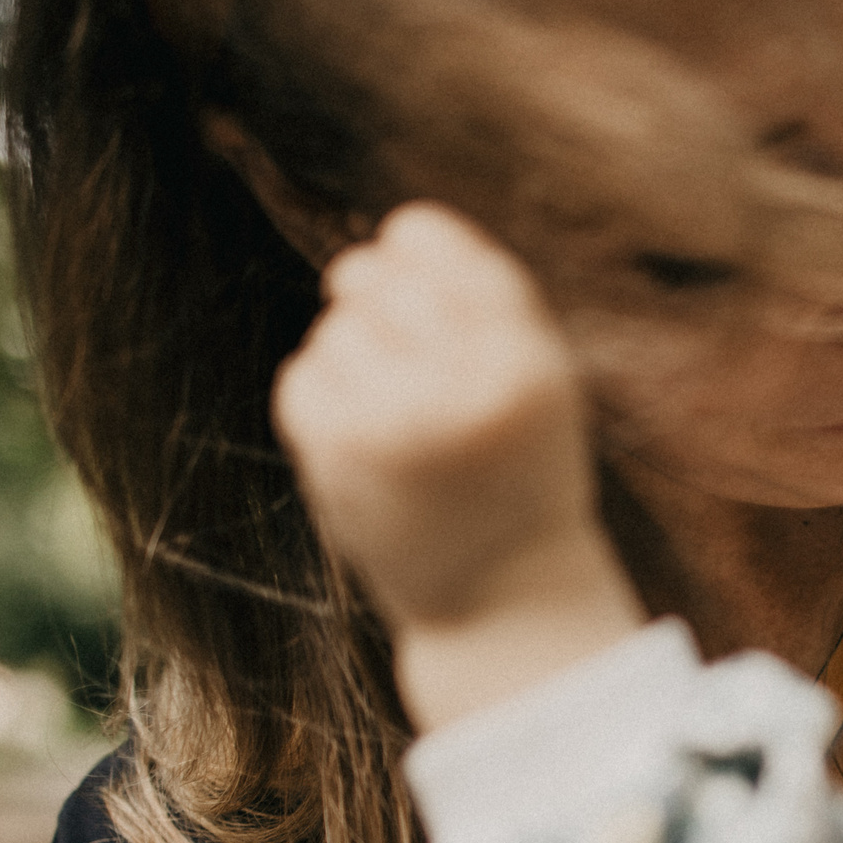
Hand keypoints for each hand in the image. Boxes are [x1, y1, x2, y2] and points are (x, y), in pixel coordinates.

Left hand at [274, 201, 643, 727]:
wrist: (504, 604)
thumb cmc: (521, 480)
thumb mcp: (539, 385)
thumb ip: (486, 309)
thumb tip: (385, 239)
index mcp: (526, 363)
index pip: (435, 244)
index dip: (410, 242)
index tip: (408, 265)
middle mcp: (463, 386)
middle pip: (374, 277)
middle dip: (370, 297)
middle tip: (395, 353)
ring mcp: (396, 422)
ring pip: (335, 330)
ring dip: (352, 359)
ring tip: (395, 418)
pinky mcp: (340, 457)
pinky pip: (302, 377)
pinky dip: (321, 399)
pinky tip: (362, 441)